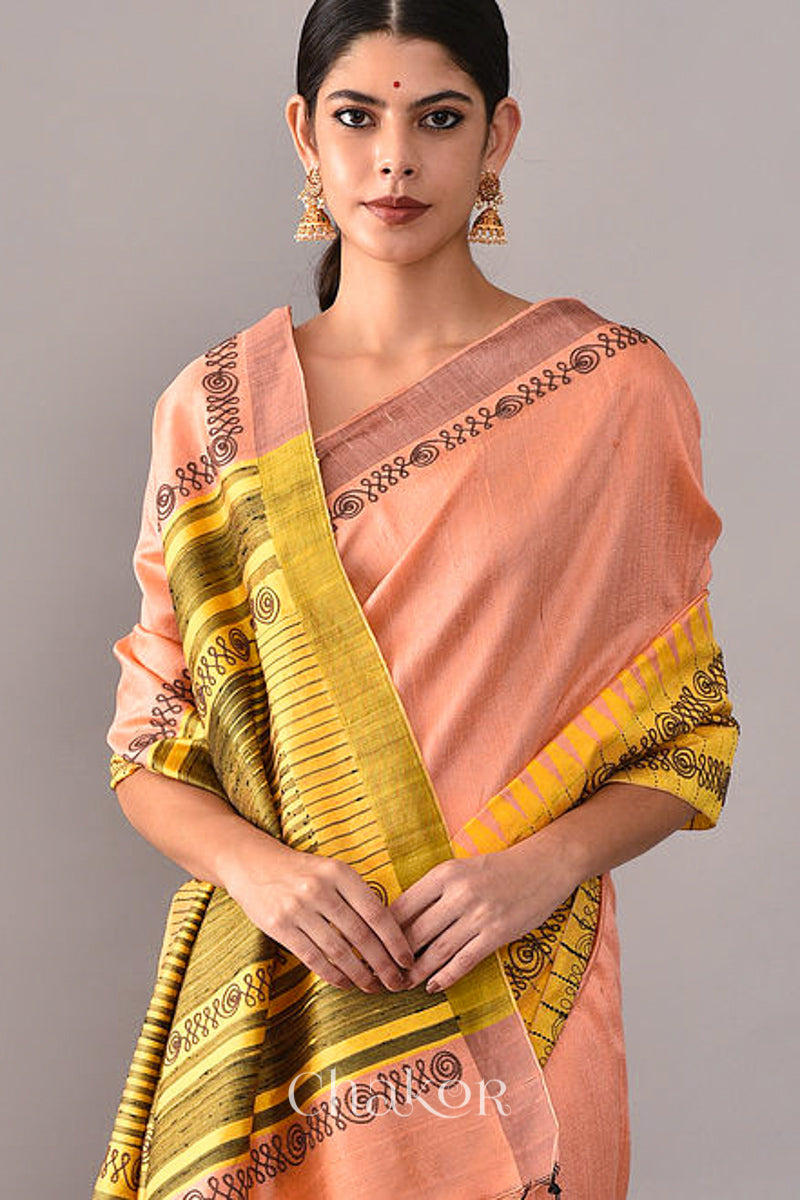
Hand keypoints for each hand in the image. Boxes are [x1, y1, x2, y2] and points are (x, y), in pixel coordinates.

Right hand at [224, 839, 414, 993]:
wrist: (254, 865)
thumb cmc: (304, 872)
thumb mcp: (333, 871)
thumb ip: (358, 896)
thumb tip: (391, 935)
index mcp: (339, 872)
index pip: (376, 912)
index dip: (395, 940)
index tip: (408, 960)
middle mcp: (319, 889)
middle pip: (360, 935)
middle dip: (383, 964)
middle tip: (397, 982)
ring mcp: (297, 908)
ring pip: (338, 951)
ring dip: (360, 974)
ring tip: (374, 987)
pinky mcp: (278, 926)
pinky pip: (313, 958)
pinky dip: (333, 975)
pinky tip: (346, 983)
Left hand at [388, 833, 578, 993]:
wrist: (543, 865)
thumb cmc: (496, 870)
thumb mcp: (460, 869)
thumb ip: (433, 891)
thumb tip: (400, 921)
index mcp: (444, 874)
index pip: (403, 906)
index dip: (384, 931)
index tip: (372, 947)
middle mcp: (459, 893)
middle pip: (415, 933)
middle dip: (395, 957)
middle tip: (382, 974)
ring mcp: (479, 915)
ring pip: (437, 950)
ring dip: (416, 972)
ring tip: (402, 984)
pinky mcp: (497, 933)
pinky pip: (465, 961)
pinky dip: (446, 976)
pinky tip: (433, 986)